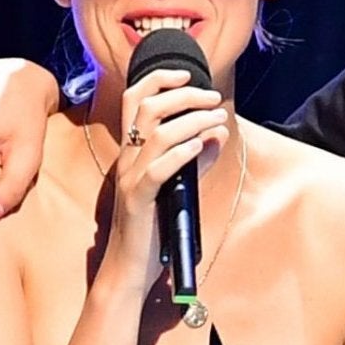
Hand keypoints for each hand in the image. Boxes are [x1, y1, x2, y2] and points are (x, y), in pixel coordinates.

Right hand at [101, 68, 226, 273]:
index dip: (158, 79)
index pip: (134, 99)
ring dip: (193, 121)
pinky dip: (182, 153)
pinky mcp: (138, 200)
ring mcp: (130, 179)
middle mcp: (126, 160)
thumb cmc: (152, 229)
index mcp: (131, 153)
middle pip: (147, 108)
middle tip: (214, 99)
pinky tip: (202, 147)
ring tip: (217, 120)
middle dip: (184, 95)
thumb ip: (195, 160)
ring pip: (157, 134)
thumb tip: (218, 135)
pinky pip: (157, 170)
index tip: (188, 75)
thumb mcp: (176, 188)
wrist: (129, 269)